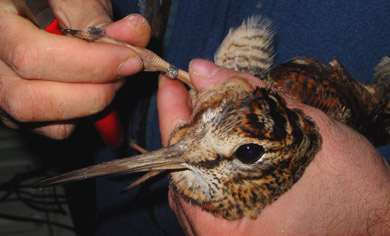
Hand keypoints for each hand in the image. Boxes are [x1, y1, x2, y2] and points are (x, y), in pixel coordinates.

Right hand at [0, 0, 150, 138]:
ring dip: (89, 106)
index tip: (129, 58)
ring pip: (41, 121)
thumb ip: (98, 18)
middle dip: (91, 93)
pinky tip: (94, 90)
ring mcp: (2, 93)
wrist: (36, 13)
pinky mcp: (19, 113)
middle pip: (29, 100)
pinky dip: (82, 116)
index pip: (33, 56)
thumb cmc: (50, 3)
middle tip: (123, 72)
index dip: (89, 64)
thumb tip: (135, 33)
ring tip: (112, 79)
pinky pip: (52, 129)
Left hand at [157, 59, 389, 234]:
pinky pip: (206, 193)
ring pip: (190, 183)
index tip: (171, 85)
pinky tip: (218, 139)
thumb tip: (206, 70)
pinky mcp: (234, 232)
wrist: (378, 223)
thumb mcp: (304, 134)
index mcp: (228, 227)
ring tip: (204, 111)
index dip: (174, 117)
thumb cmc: (351, 190)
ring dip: (196, 144)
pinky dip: (208, 162)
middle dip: (185, 127)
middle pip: (180, 172)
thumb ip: (251, 100)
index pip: (180, 162)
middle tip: (187, 93)